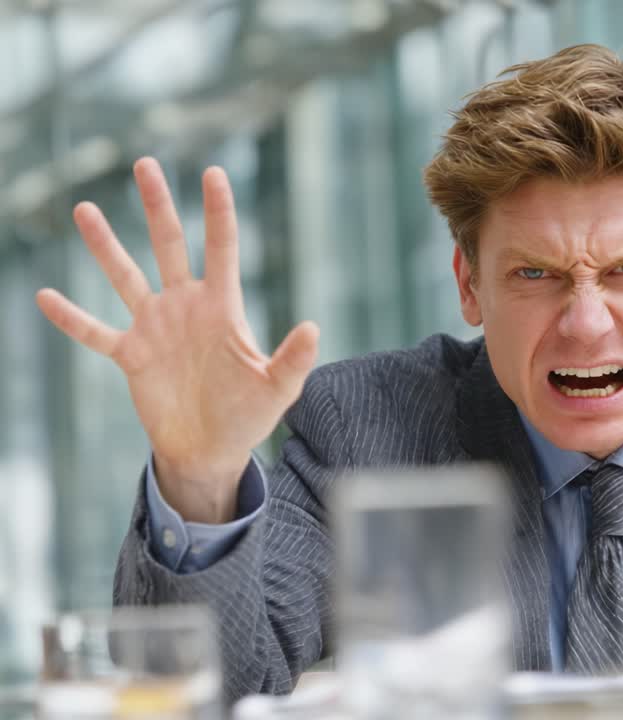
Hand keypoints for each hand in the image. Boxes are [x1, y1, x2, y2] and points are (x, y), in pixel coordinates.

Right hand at [35, 159, 318, 522]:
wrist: (210, 450)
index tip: (214, 172)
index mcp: (222, 308)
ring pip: (126, 275)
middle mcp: (186, 308)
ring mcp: (155, 328)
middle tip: (146, 164)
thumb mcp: (277, 390)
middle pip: (170, 245)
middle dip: (158, 206)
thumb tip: (313, 328)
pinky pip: (95, 331)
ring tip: (84, 208)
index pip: (222, 248)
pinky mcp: (131, 355)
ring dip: (105, 245)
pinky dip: (71, 317)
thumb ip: (293, 359)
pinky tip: (44, 296)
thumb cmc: (248, 418)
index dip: (218, 211)